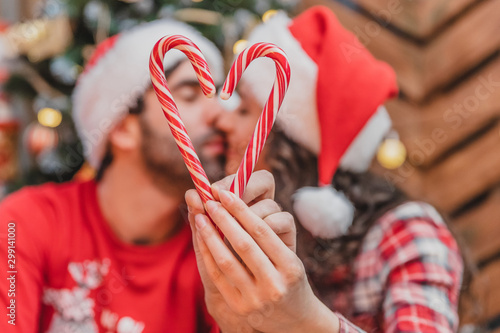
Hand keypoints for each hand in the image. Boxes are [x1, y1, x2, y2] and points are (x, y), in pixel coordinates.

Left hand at [186, 171, 338, 332]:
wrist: (294, 319)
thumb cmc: (289, 278)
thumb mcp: (290, 258)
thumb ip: (269, 235)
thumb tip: (238, 201)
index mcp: (291, 267)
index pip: (263, 232)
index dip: (241, 210)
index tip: (226, 193)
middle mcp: (275, 284)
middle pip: (244, 244)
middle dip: (224, 219)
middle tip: (210, 201)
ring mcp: (256, 299)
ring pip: (227, 261)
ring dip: (210, 236)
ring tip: (200, 217)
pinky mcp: (240, 307)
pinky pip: (218, 276)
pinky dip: (207, 255)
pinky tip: (201, 239)